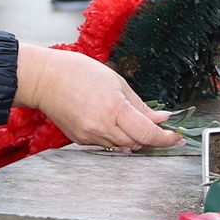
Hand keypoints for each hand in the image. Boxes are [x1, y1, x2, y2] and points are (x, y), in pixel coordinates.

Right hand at [14, 42, 176, 150]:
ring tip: (133, 123)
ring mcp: (90, 136)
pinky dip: (115, 137)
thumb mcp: (117, 82)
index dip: (167, 138)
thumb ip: (141, 105)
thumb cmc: (76, 72)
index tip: (176, 136)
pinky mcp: (80, 139)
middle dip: (152, 138)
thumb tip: (160, 119)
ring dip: (134, 138)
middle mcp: (102, 127)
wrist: (43, 79)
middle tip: (160, 128)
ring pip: (123, 147)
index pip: (149, 134)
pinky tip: (112, 123)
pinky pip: (105, 144)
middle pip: (138, 144)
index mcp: (115, 110)